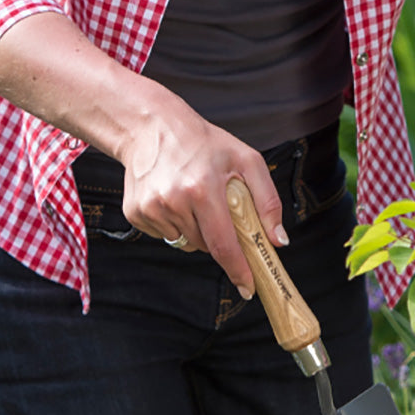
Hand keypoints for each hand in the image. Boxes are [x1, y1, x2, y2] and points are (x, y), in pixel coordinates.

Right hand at [118, 86, 285, 298]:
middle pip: (206, 246)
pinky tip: (174, 198)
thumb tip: (278, 241)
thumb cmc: (205, 143)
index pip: (223, 244)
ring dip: (197, 231)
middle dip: (219, 239)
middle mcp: (173, 201)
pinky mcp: (135, 213)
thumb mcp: (246, 160)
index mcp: (202, 189)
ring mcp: (151, 208)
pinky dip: (175, 225)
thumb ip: (267, 201)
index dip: (238, 270)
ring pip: (186, 243)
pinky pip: (166, 236)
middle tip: (218, 211)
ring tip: (193, 198)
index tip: (249, 289)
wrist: (151, 126)